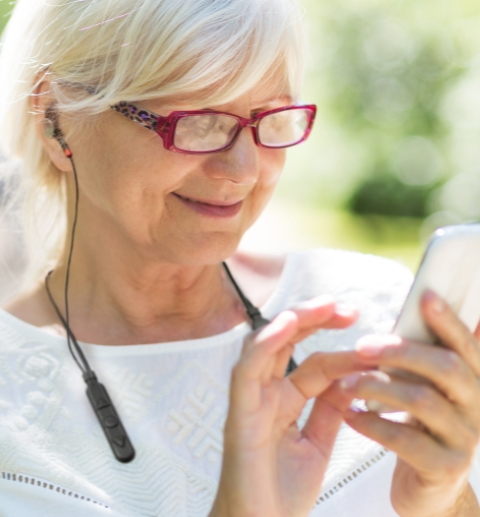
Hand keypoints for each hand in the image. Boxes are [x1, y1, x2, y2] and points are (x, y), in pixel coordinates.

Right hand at [210, 296, 365, 516]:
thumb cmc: (279, 492)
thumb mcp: (317, 444)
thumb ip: (329, 409)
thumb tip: (351, 380)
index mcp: (283, 400)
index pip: (313, 362)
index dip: (341, 350)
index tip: (369, 343)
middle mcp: (265, 393)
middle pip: (287, 342)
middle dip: (315, 319)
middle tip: (346, 309)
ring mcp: (251, 399)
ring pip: (266, 344)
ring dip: (294, 321)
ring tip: (324, 307)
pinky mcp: (239, 412)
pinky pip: (248, 369)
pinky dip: (265, 344)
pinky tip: (287, 325)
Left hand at [340, 290, 479, 516]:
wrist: (428, 487)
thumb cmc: (419, 426)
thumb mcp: (424, 388)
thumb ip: (421, 357)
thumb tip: (411, 310)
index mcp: (472, 380)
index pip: (466, 344)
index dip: (448, 319)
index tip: (425, 295)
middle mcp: (477, 405)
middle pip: (447, 367)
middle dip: (402, 351)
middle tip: (361, 347)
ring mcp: (464, 438)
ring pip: (422, 401)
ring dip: (378, 387)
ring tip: (345, 385)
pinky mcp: (445, 467)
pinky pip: (405, 440)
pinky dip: (373, 425)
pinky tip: (350, 416)